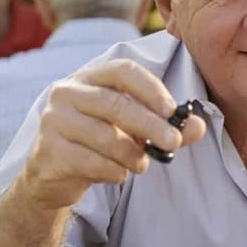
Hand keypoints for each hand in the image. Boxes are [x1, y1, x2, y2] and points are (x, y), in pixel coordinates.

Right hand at [14, 59, 207, 210]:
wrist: (51, 176)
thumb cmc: (97, 144)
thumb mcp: (133, 131)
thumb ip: (166, 126)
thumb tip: (198, 127)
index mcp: (88, 78)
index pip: (122, 71)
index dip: (150, 88)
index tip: (172, 110)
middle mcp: (66, 93)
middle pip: (114, 104)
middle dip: (150, 125)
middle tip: (173, 142)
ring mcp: (53, 121)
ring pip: (105, 137)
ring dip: (132, 155)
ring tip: (141, 164)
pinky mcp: (49, 151)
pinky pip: (91, 162)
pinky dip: (113, 171)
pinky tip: (118, 173)